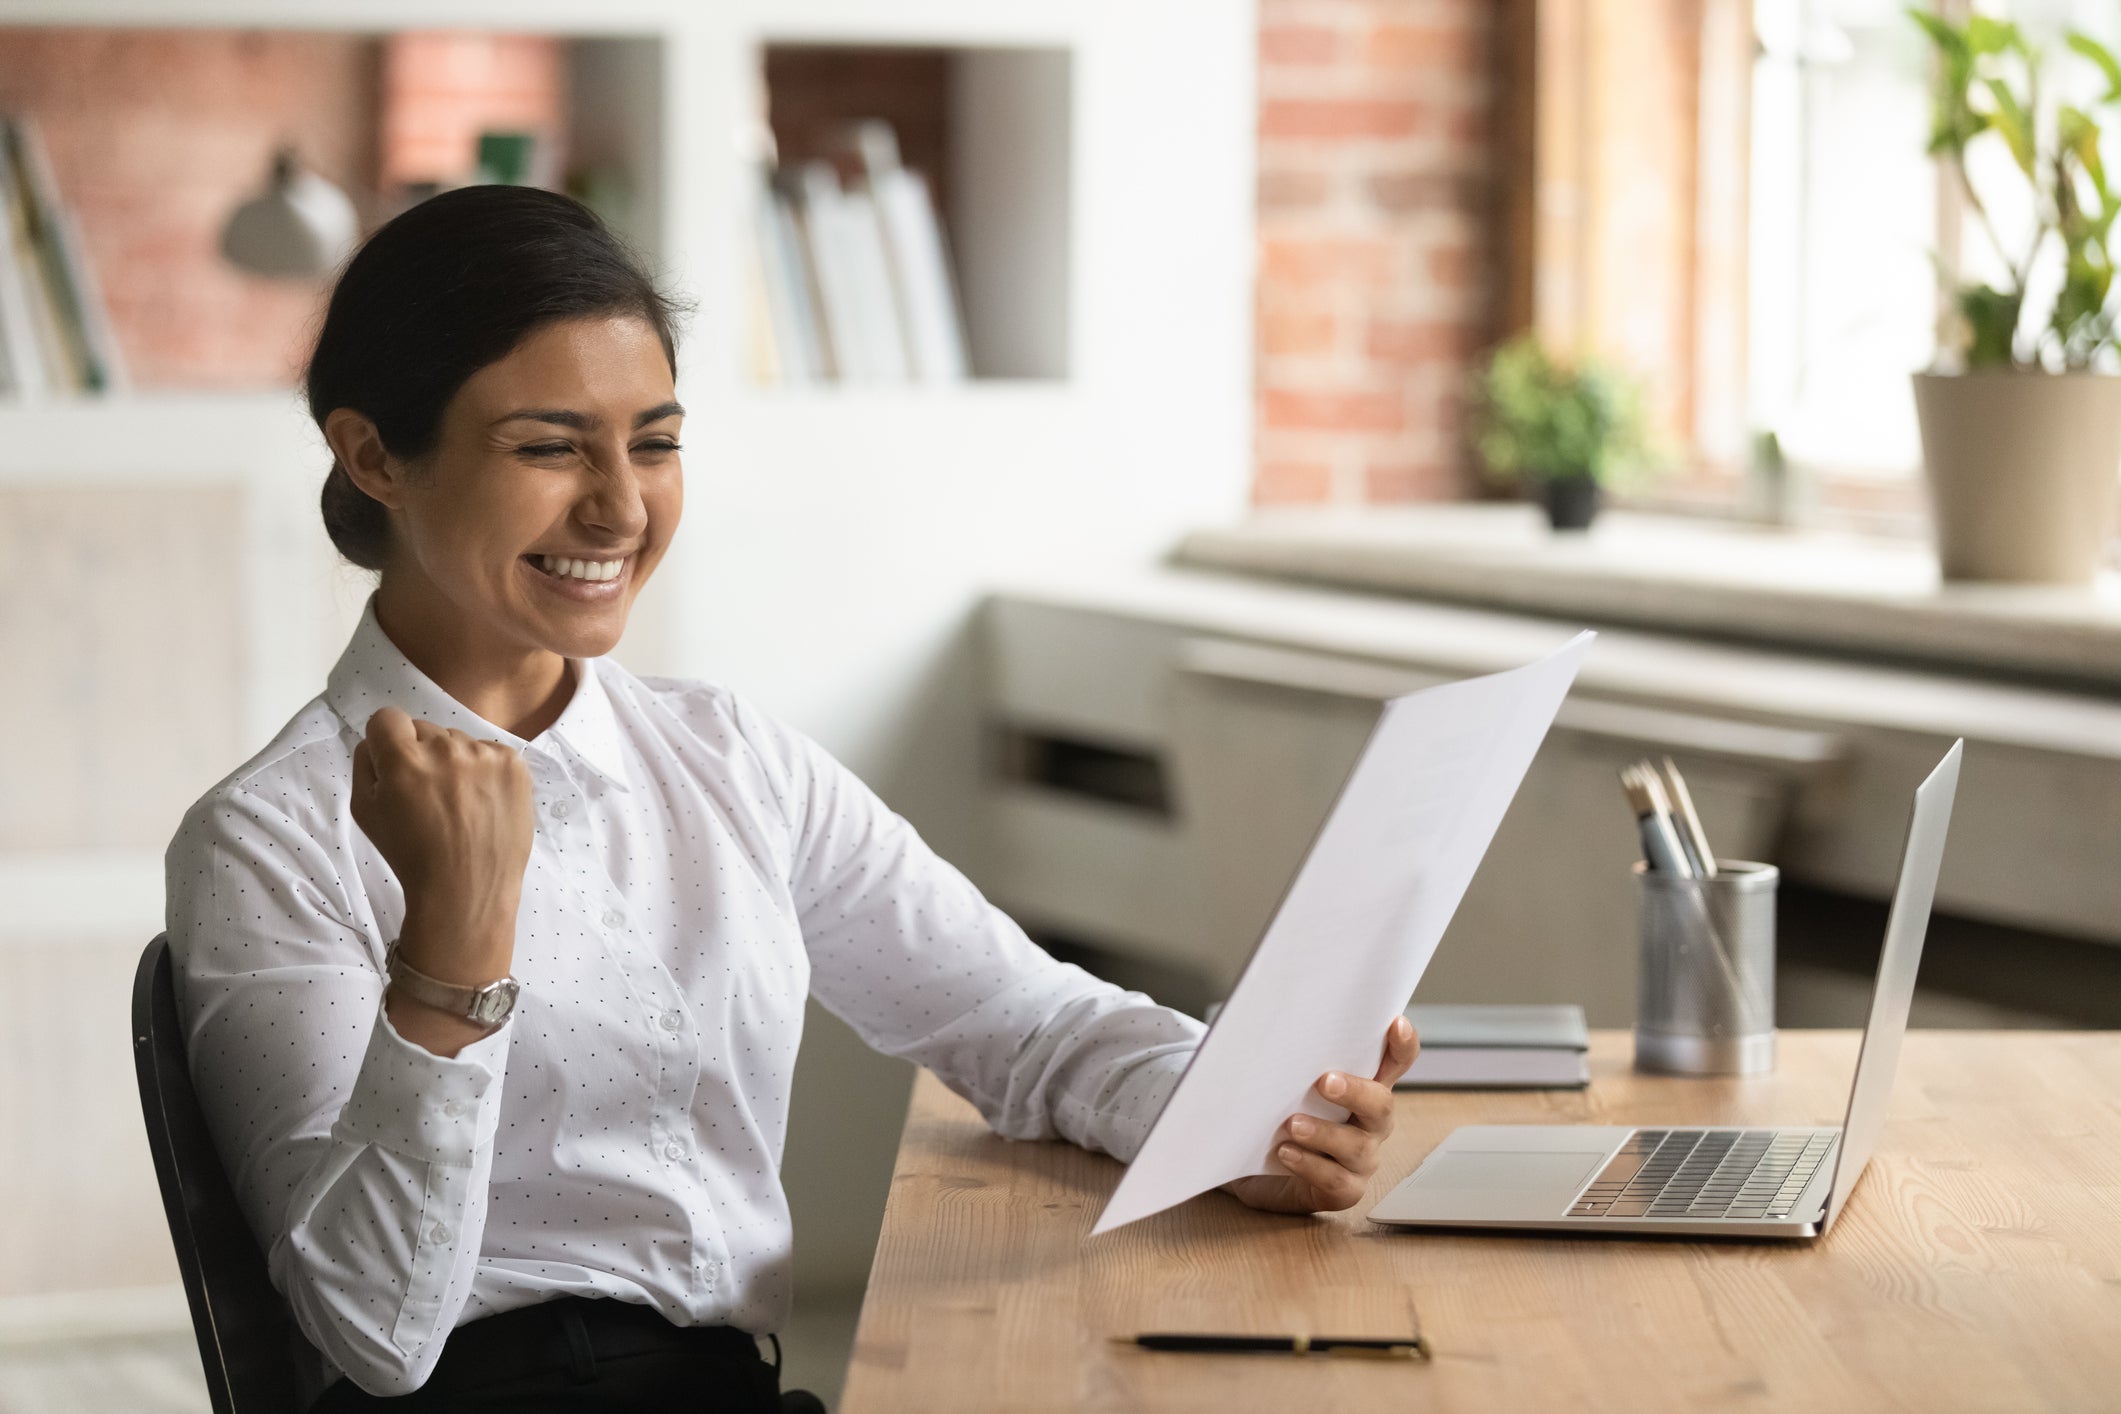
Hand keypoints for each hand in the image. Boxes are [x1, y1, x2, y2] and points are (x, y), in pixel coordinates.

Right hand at [351, 707, 533, 985]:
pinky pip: (489, 753)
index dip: (387, 741)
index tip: (395, 765)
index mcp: (403, 759)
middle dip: (421, 754)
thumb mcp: (365, 812)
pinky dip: (485, 772)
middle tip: (428, 794)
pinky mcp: (513, 764)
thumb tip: (377, 741)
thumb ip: (365, 765)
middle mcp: (446, 748)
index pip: (387, 718)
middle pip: (425, 729)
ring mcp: (484, 754)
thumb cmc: (410, 855)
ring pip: (459, 741)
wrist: (467, 889)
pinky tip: (482, 804)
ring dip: (455, 762)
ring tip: (459, 804)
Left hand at [1222, 1016, 1419, 1214]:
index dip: (1403, 1046)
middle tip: (1326, 1082)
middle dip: (1356, 1092)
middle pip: (1381, 1105)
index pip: (1394, 1063)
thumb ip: (1294, 1064)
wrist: (1254, 1170)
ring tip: (1293, 1124)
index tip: (1396, 1024)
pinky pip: (1335, 1179)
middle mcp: (1370, 1124)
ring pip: (1356, 1146)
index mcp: (1363, 1090)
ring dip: (1324, 1133)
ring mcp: (1361, 1158)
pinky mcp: (1344, 1189)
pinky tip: (1286, 1153)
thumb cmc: (1277, 1119)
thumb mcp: (1287, 1087)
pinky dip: (1309, 1165)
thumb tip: (1270, 1030)